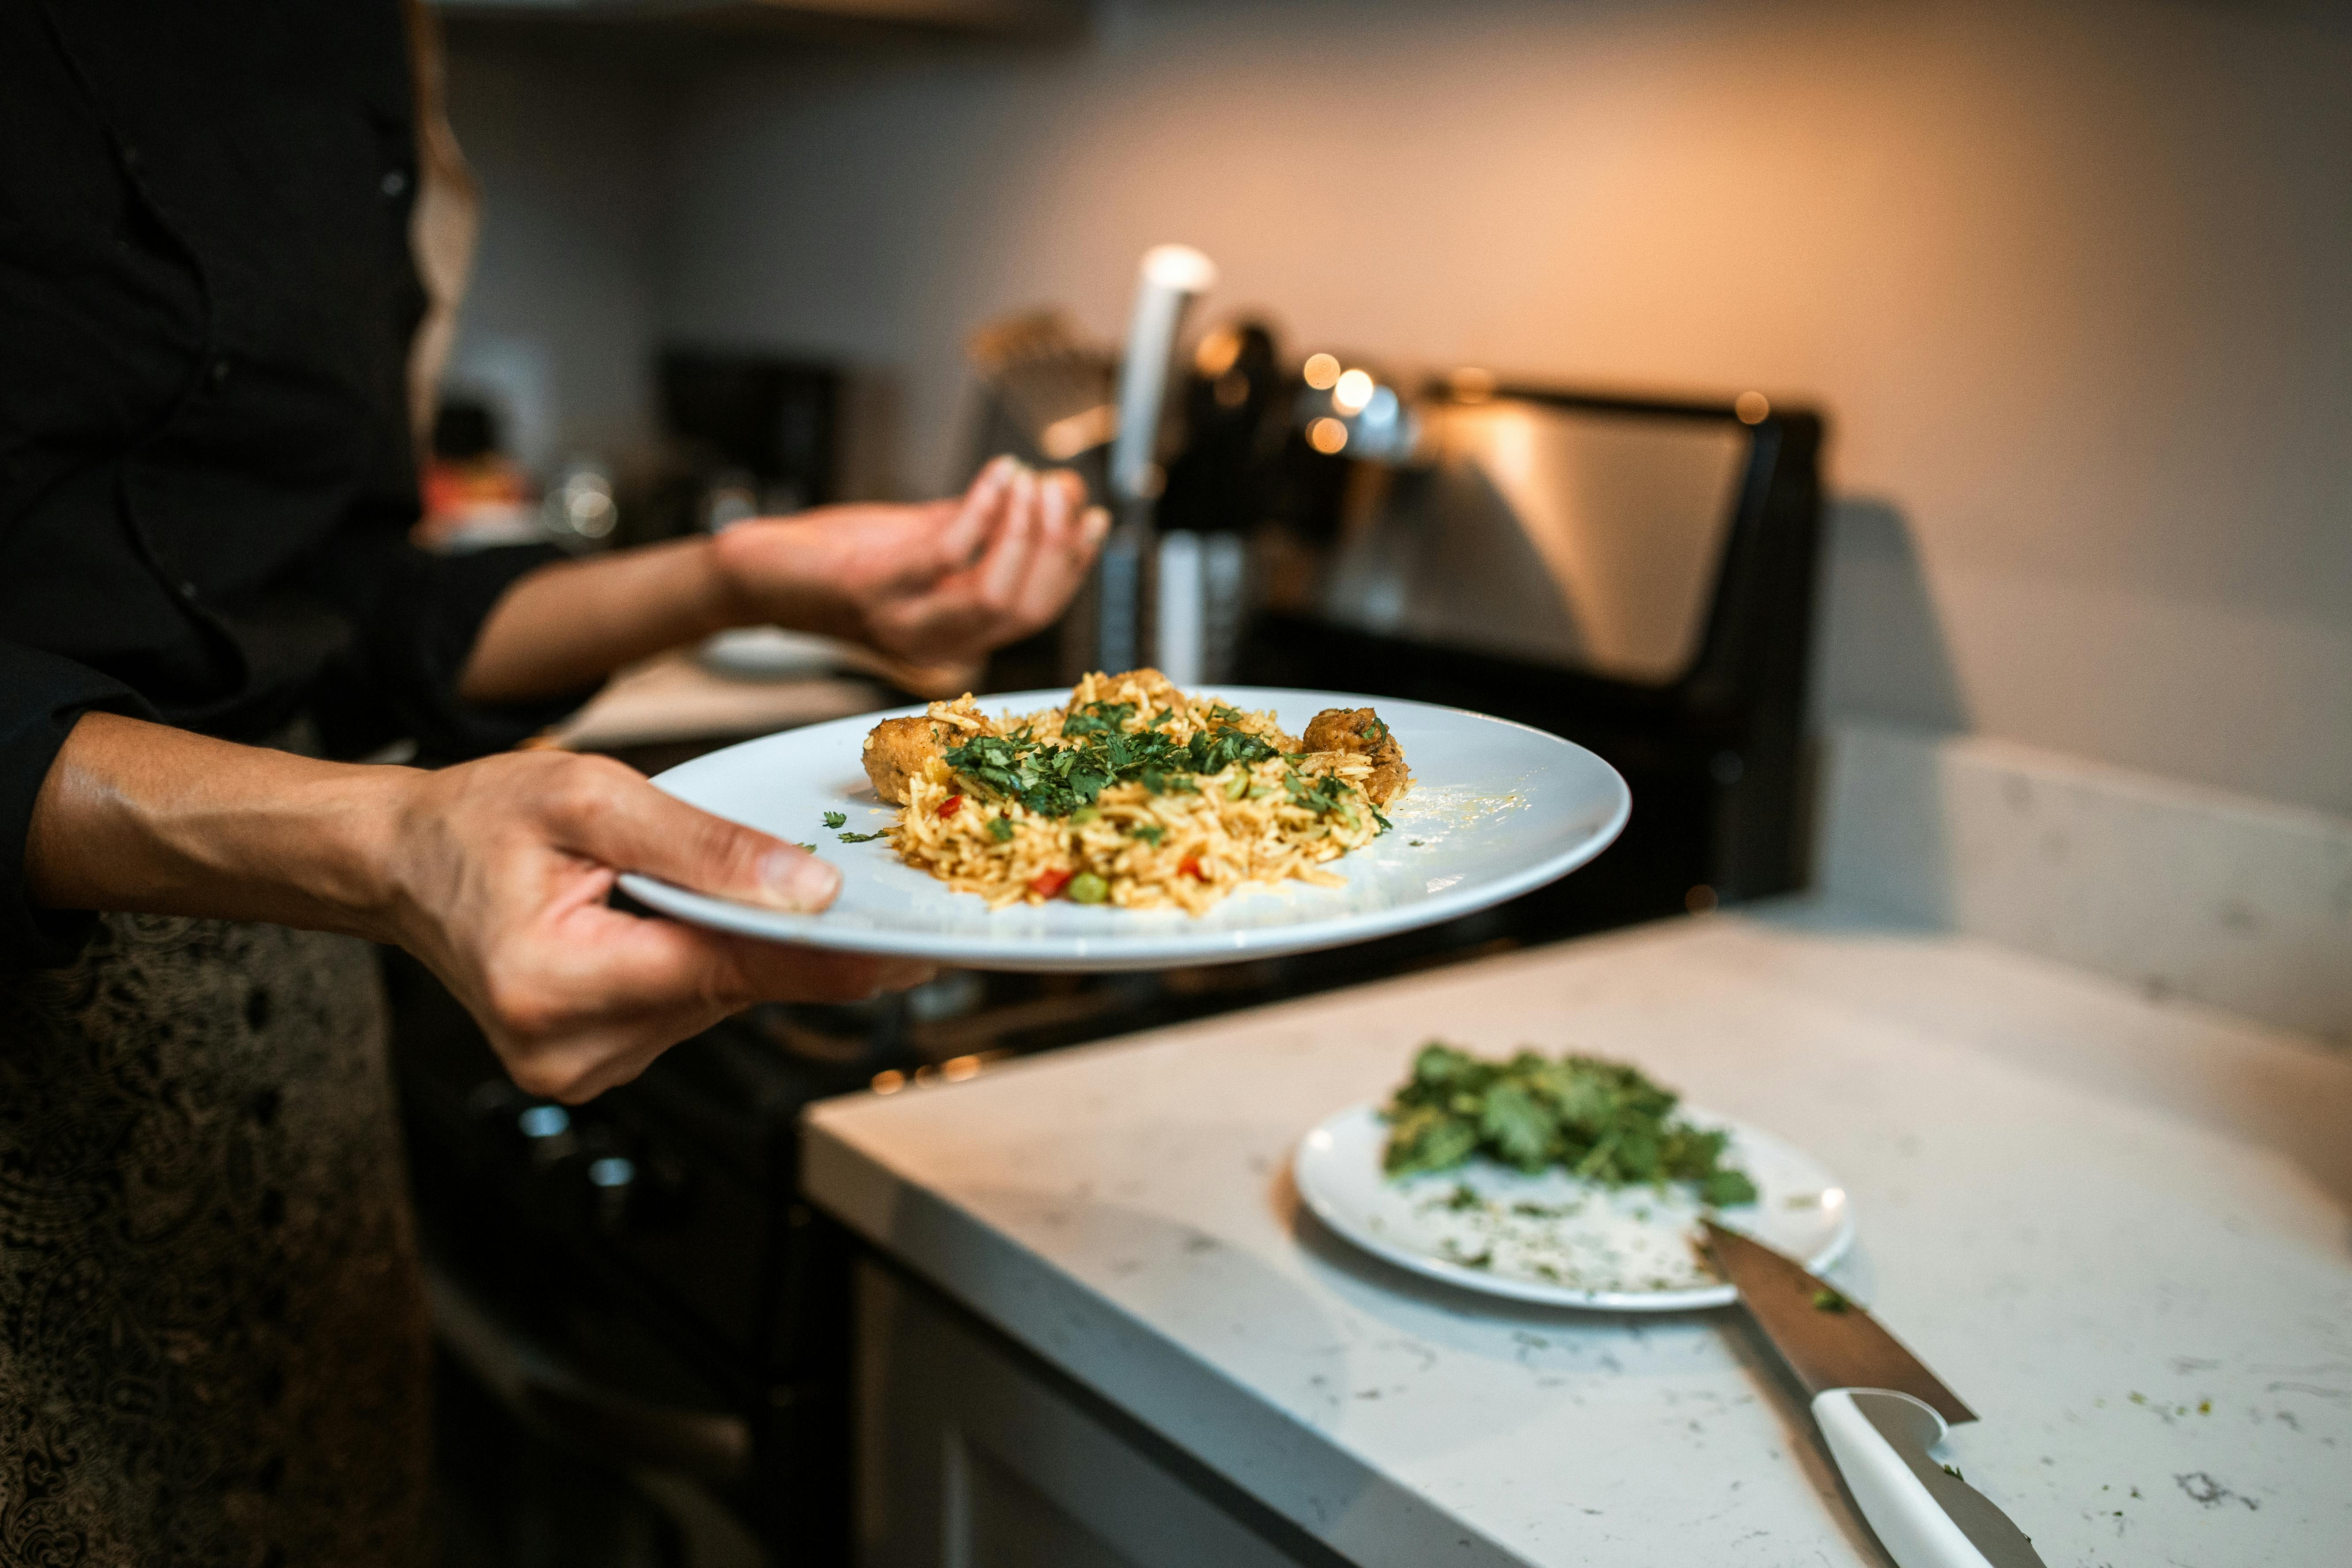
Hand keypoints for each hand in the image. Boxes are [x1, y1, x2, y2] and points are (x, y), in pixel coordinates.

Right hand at [383, 749, 933, 1101]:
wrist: (401, 864)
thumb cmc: (478, 820)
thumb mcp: (592, 797)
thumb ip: (706, 847)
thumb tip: (811, 888)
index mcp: (558, 984)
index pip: (734, 971)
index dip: (833, 956)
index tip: (916, 949)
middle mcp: (571, 1048)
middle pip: (731, 988)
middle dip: (771, 932)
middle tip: (809, 877)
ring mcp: (582, 1068)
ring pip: (715, 1000)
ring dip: (726, 944)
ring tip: (672, 885)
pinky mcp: (594, 1065)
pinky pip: (685, 1009)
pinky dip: (694, 962)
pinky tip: (659, 922)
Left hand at [711, 455, 1108, 666]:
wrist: (761, 573)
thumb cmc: (843, 558)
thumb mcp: (926, 541)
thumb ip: (987, 526)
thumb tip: (1059, 490)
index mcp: (955, 636)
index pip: (1035, 613)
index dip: (1072, 567)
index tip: (1090, 517)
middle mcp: (935, 642)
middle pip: (1025, 609)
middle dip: (1056, 546)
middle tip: (1060, 490)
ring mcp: (904, 621)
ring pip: (996, 594)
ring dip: (1024, 531)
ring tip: (1029, 479)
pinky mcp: (874, 590)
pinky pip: (949, 553)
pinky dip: (983, 508)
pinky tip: (997, 474)